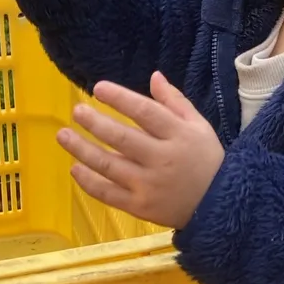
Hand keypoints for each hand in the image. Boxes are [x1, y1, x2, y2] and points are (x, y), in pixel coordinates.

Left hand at [57, 72, 224, 229]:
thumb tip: (154, 76)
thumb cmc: (206, 159)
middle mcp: (161, 160)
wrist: (220, 205)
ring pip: (108, 166)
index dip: (120, 99)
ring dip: (82, 149)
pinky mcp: (139, 207)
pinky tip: (75, 167)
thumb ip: (175, 101)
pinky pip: (108, 193)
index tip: (99, 88)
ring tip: (63, 134)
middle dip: (95, 123)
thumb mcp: (199, 125)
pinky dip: (88, 181)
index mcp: (178, 135)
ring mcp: (148, 185)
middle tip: (77, 110)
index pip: (145, 112)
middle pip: (122, 138)